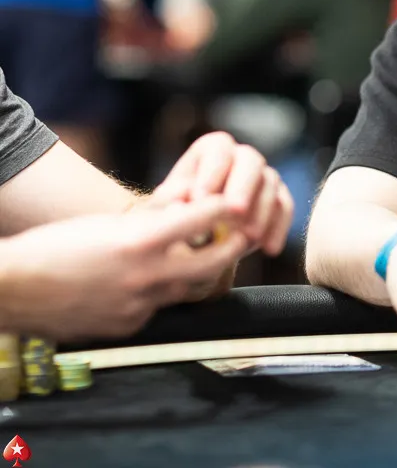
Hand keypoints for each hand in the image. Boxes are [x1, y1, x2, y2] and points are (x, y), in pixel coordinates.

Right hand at [0, 199, 247, 340]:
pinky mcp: (128, 326)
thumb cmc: (53, 247)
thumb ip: (150, 221)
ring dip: (198, 273)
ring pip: (189, 289)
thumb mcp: (106, 223)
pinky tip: (150, 284)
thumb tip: (188, 210)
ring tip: (202, 257)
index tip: (235, 201)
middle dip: (231, 247)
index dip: (223, 207)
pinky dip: (161, 295)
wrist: (11, 290)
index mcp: (139, 241)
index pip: (202, 217)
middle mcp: (145, 275)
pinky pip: (158, 309)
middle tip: (241, 235)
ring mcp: (138, 305)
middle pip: (213, 262)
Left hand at [150, 132, 294, 257]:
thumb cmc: (174, 218)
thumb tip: (179, 199)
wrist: (193, 238)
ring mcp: (263, 177)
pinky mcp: (278, 199)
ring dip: (261, 211)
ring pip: (271, 184)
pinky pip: (285, 208)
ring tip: (248, 238)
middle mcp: (241, 158)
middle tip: (235, 212)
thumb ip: (169, 201)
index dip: (212, 171)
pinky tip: (268, 250)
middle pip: (251, 160)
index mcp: (211, 151)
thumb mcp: (163, 208)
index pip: (218, 148)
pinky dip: (278, 229)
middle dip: (243, 187)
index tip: (201, 200)